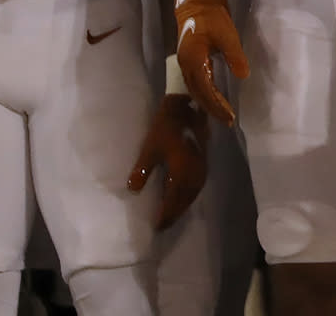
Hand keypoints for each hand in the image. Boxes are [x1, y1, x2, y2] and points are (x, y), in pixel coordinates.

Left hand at [128, 95, 208, 229]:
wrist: (186, 108)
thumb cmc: (166, 128)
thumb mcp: (150, 148)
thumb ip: (142, 170)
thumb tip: (132, 190)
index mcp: (182, 173)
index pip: (174, 200)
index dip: (166, 214)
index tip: (158, 227)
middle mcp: (195, 174)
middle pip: (185, 200)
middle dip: (175, 213)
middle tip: (164, 225)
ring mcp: (202, 168)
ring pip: (193, 194)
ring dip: (183, 206)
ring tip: (173, 214)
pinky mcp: (203, 162)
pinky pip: (197, 186)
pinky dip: (190, 196)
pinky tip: (184, 196)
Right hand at [174, 0, 246, 125]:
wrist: (196, 2)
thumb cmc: (212, 17)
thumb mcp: (228, 35)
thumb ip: (235, 56)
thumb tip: (243, 75)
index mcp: (193, 59)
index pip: (204, 89)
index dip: (216, 105)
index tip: (229, 115)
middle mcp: (186, 65)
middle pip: (197, 93)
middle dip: (212, 108)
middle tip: (228, 120)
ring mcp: (185, 63)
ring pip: (195, 89)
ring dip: (207, 102)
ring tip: (222, 113)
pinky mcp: (189, 60)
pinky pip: (195, 82)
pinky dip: (204, 93)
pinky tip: (213, 98)